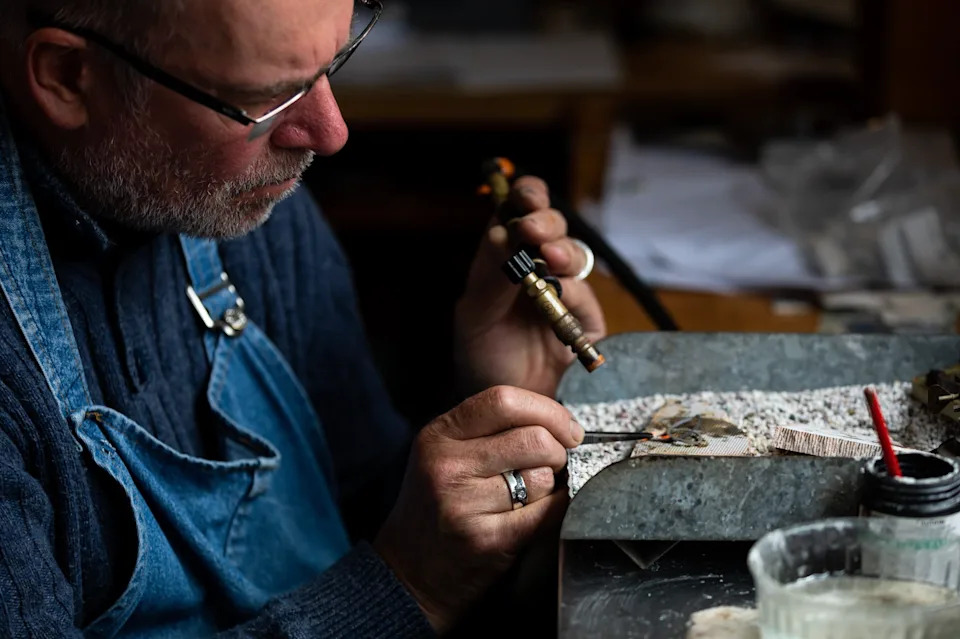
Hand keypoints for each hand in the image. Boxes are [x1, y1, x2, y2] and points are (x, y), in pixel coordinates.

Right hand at [372, 385, 584, 632]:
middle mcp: (447, 465)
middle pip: (534, 439)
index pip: (505, 400)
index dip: (548, 411)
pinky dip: (553, 512)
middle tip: (553, 465)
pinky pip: (546, 513)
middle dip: (558, 452)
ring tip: (524, 499)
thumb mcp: (444, 455)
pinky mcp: (486, 539)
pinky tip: (532, 517)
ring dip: (549, 488)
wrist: (409, 573)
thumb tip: (558, 423)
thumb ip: (489, 431)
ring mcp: (464, 503)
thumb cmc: (436, 510)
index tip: (567, 428)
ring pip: (542, 478)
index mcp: (438, 436)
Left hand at [454, 176, 605, 397]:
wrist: (501, 410)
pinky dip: (574, 290)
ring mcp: (567, 294)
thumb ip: (489, 275)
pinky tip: (561, 291)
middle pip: (553, 227)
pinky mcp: (587, 323)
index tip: (524, 195)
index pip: (521, 212)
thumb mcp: (475, 316)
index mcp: (508, 258)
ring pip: (574, 255)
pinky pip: (585, 297)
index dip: (527, 196)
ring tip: (550, 258)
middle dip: (545, 222)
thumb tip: (503, 231)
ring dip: (563, 250)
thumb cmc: (481, 360)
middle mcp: (540, 269)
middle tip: (532, 230)